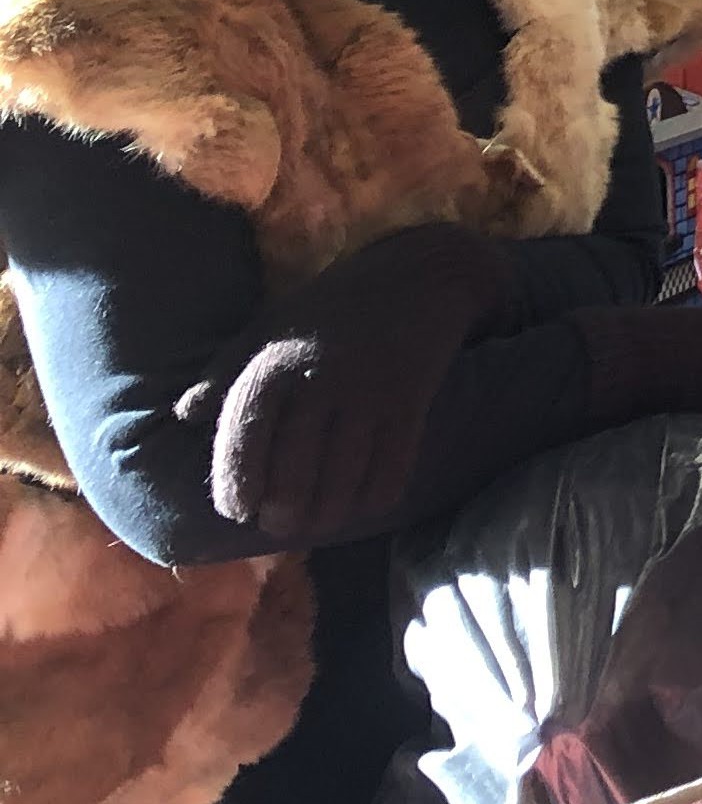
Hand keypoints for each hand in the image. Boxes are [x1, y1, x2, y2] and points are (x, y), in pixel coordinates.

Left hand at [177, 223, 513, 538]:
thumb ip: (225, 373)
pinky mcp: (410, 403)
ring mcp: (368, 394)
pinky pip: (391, 468)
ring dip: (328, 513)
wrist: (417, 276)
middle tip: (278, 527)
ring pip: (343, 476)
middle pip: (294, 468)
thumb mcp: (266, 328)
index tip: (237, 511)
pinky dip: (375, 496)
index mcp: (273, 364)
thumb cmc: (330, 307)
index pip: (245, 439)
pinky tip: (364, 505)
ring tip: (319, 524)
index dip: (238, 484)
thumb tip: (182, 417)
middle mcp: (318, 380)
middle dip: (284, 510)